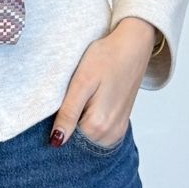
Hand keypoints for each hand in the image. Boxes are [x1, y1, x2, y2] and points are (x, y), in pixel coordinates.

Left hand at [49, 17, 155, 147]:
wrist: (132, 45)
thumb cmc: (106, 57)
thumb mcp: (81, 82)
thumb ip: (68, 113)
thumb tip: (56, 141)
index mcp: (99, 125)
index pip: (66, 140)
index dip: (58, 123)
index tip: (61, 104)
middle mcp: (111, 134)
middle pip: (78, 139)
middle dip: (69, 124)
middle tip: (73, 96)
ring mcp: (118, 130)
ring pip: (88, 136)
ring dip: (80, 121)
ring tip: (83, 97)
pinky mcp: (121, 123)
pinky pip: (99, 131)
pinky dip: (91, 120)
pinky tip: (91, 101)